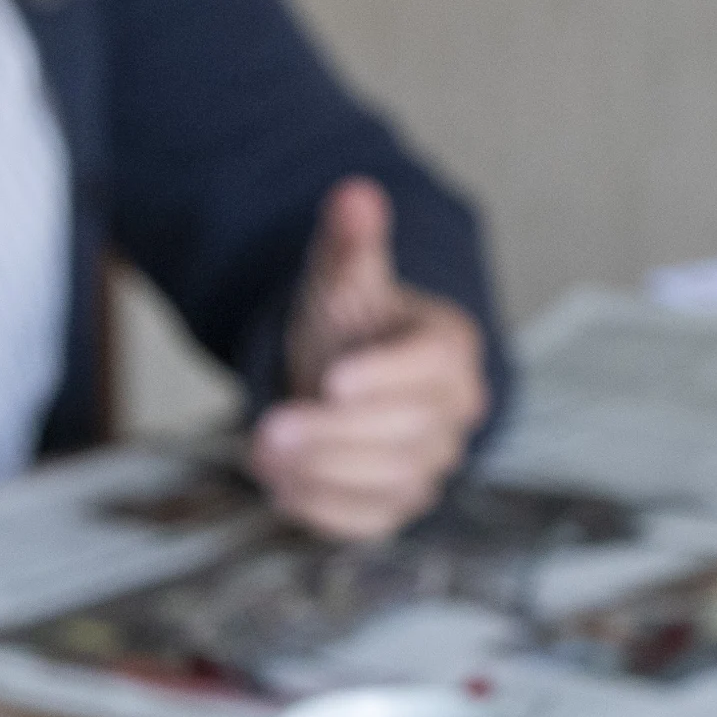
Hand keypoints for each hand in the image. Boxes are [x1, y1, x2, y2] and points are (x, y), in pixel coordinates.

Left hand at [250, 178, 488, 543]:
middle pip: (410, 434)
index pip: (436, 367)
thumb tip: (355, 195)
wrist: (344, 378)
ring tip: (263, 452)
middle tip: (271, 426)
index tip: (333, 381)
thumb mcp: (345, 280)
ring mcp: (429, 465)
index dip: (387, 377)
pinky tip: (281, 486)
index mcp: (449, 350)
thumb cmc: (353, 328)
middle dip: (335, 434)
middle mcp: (453, 414)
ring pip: (391, 484)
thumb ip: (353, 245)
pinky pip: (372, 521)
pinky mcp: (398, 505)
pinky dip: (324, 510)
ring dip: (321, 473)